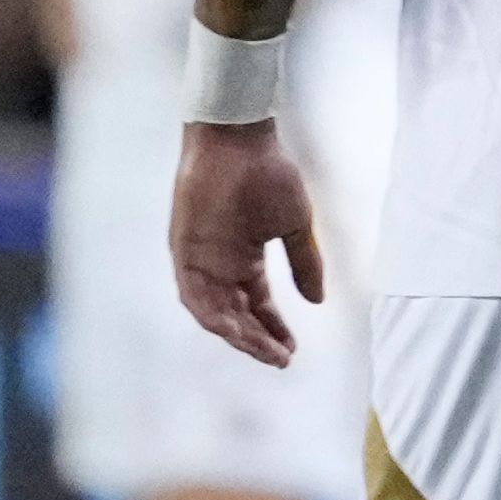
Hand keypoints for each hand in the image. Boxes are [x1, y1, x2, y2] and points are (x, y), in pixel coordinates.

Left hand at [171, 120, 324, 367]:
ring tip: (263, 350)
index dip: (274, 330)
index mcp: (244, 260)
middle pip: (235, 316)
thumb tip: (317, 300)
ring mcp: (200, 260)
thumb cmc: (268, 174)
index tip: (292, 351)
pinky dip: (212, 315)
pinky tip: (233, 330)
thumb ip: (304, 264)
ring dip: (237, 334)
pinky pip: (193, 294)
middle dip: (257, 340)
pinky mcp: (183, 250)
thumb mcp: (294, 226)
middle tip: (280, 358)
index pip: (257, 306)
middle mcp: (219, 265)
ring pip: (214, 312)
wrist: (239, 141)